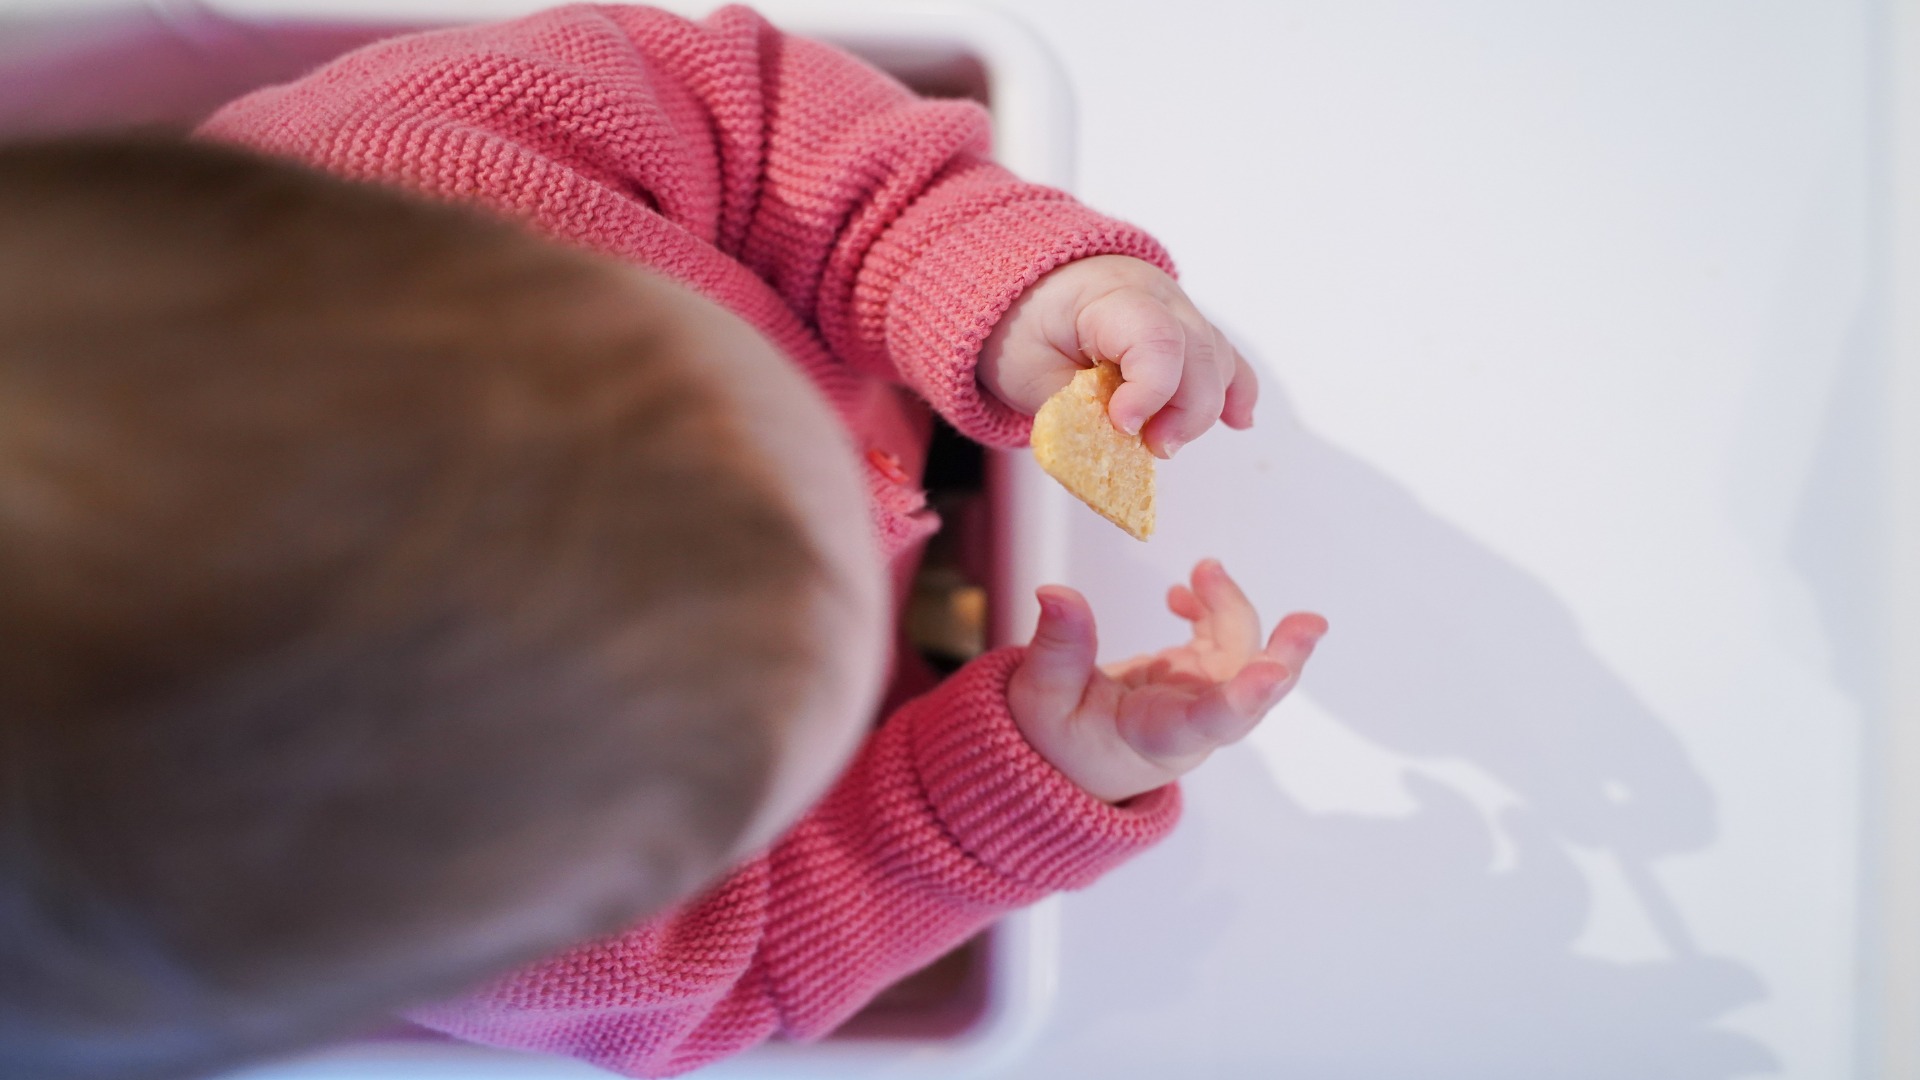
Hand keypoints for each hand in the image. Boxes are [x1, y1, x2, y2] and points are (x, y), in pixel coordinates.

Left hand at [979, 255, 1256, 457]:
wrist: (1029, 286)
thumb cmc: (1026, 326)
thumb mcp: (1028, 369)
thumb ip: (1071, 410)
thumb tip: (1111, 449)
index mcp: (1112, 296)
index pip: (1156, 339)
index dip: (1150, 391)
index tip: (1122, 426)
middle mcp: (1160, 297)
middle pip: (1200, 354)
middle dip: (1184, 413)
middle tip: (1151, 448)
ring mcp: (1180, 312)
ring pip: (1217, 360)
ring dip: (1201, 410)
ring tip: (1162, 442)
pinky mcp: (1188, 333)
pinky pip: (1225, 358)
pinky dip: (1234, 391)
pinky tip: (1240, 421)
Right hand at [1007, 559, 1326, 802]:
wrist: (1067, 761)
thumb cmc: (1056, 742)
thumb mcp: (1040, 698)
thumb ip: (1056, 648)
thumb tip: (1056, 591)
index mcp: (1158, 737)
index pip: (1208, 722)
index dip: (1243, 698)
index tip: (1272, 673)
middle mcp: (1193, 722)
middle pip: (1253, 691)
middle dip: (1285, 656)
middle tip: (1310, 622)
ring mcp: (1201, 698)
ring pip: (1243, 653)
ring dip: (1232, 607)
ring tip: (1203, 570)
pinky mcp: (1196, 677)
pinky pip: (1223, 640)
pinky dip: (1212, 609)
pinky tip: (1182, 593)